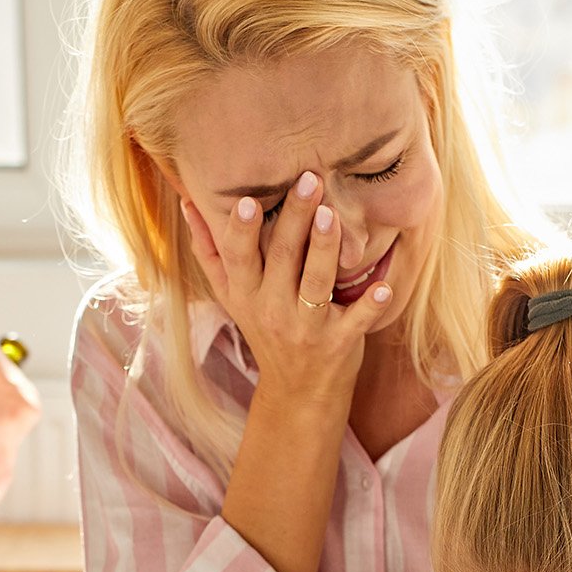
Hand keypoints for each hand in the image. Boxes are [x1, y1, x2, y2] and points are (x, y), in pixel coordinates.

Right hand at [178, 173, 389, 407]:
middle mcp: (271, 309)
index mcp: (245, 293)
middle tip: (308, 179)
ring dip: (324, 249)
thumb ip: (210, 252)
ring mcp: (306, 328)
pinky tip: (383, 286)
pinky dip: (370, 305)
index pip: (237, 257)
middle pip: (281, 258)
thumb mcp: (232, 297)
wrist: (297, 391)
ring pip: (315, 283)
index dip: (240, 230)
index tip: (246, 200)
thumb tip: (188, 202)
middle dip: (294, 219)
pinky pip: (356, 322)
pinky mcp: (339, 343)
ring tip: (331, 215)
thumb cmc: (266, 330)